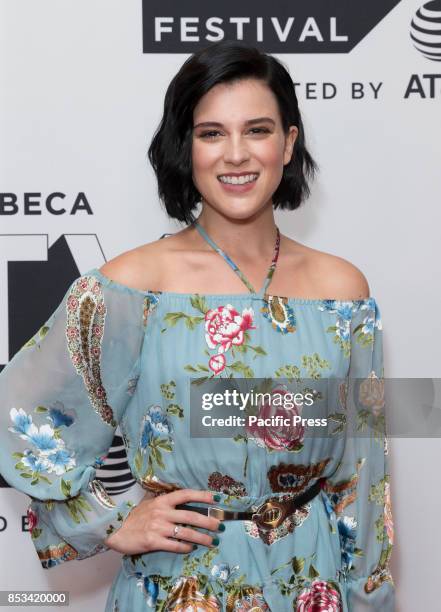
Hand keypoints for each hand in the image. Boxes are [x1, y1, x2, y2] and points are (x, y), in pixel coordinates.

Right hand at [103, 489, 221, 554]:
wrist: (115, 529)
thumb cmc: (134, 517)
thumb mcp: (149, 504)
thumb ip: (164, 502)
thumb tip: (182, 500)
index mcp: (162, 500)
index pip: (185, 494)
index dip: (202, 495)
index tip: (216, 498)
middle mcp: (162, 512)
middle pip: (191, 515)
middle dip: (209, 521)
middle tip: (220, 526)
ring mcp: (158, 527)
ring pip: (186, 532)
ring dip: (202, 538)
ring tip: (213, 541)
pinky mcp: (153, 542)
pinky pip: (174, 545)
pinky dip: (185, 547)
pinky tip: (191, 548)